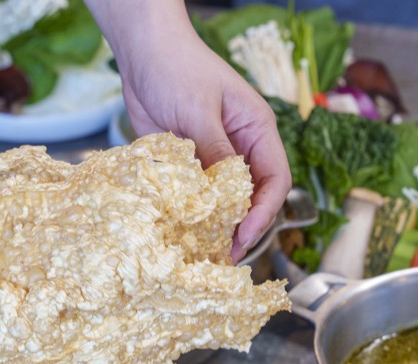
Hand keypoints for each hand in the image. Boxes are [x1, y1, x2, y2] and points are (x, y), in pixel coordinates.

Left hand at [86, 0, 290, 261]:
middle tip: (222, 257)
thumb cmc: (178, 69)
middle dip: (241, 227)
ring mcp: (212, 156)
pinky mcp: (185, 162)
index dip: (263, 212)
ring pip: (221, 200)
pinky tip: (179, 233)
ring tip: (202, 254)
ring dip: (213, 225)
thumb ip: (213, 152)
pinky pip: (192, 194)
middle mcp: (239, 147)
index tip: (243, 236)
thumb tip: (223, 195)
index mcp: (256, 130)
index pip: (274, 179)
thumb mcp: (198, 111)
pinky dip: (189, 214)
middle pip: (251, 196)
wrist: (143, 53)